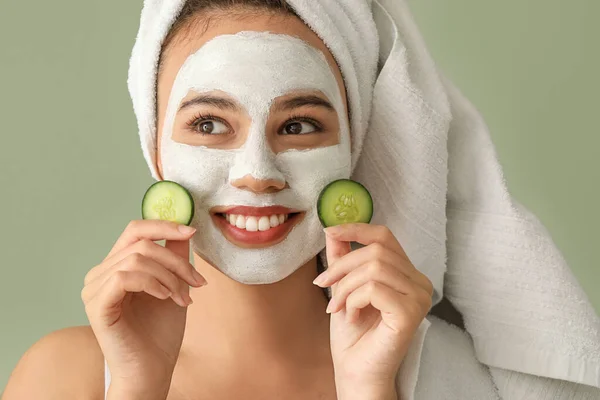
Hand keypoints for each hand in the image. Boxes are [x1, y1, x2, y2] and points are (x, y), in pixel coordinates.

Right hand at [81, 220, 206, 397]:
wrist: (153, 369)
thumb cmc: (161, 331)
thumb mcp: (174, 285)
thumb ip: (174, 256)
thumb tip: (184, 228)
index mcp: (116, 265)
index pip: (135, 230)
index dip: (164, 225)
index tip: (191, 231)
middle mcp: (100, 274)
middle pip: (141, 244)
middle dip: (176, 261)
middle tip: (197, 283)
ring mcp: (94, 289)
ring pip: (136, 259)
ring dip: (169, 277)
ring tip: (182, 298)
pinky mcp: (96, 306)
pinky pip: (124, 277)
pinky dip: (152, 284)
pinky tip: (165, 298)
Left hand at [314, 223, 432, 398]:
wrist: (355, 371)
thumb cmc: (353, 334)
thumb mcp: (343, 287)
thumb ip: (342, 257)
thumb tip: (332, 229)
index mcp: (407, 274)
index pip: (385, 237)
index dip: (356, 229)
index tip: (331, 231)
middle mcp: (420, 283)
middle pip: (376, 251)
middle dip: (342, 266)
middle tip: (323, 284)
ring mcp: (420, 298)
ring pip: (374, 268)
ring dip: (345, 287)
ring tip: (337, 307)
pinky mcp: (411, 313)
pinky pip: (374, 289)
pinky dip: (353, 300)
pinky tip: (351, 316)